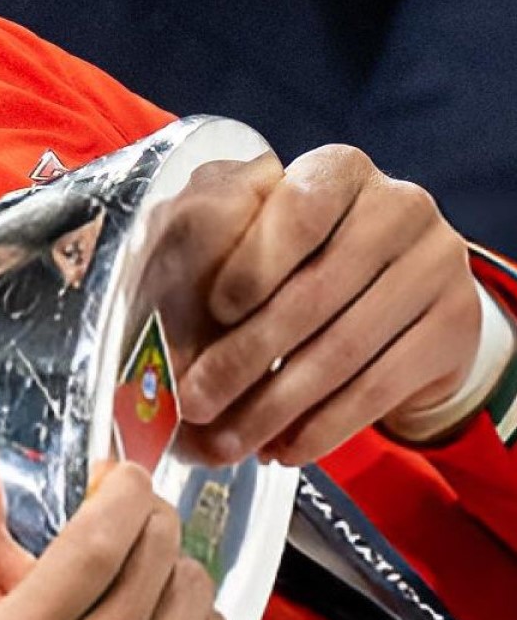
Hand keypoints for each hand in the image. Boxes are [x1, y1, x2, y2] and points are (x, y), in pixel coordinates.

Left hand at [159, 146, 481, 463]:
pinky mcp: (454, 325)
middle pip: (313, 293)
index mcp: (337, 171)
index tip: (216, 308)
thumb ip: (208, 268)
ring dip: (275, 406)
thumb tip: (165, 353)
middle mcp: (398, 207)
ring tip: (227, 441)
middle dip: (243, 357)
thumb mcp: (248, 243)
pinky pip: (378, 387)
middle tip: (195, 405)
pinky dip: (323, 425)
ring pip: (343, 349)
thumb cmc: (295, 259)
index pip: (299, 210)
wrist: (396, 290)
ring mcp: (435, 264)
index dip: (257, 260)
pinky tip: (282, 448)